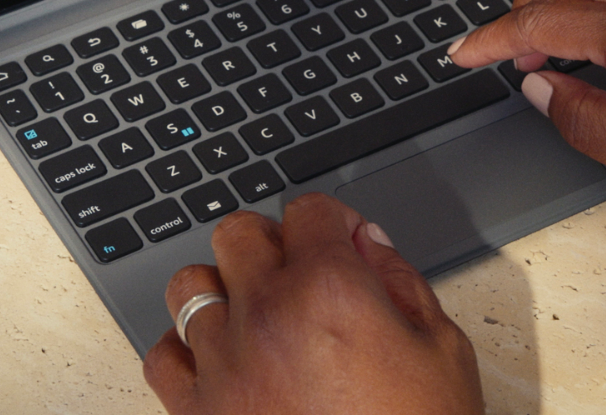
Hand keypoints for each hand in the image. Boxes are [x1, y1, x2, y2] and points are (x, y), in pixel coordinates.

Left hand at [143, 194, 483, 414]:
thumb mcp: (442, 350)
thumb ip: (400, 281)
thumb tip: (367, 243)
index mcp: (330, 290)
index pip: (308, 211)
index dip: (332, 220)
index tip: (341, 240)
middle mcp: (267, 316)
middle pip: (239, 233)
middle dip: (272, 242)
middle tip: (300, 272)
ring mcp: (224, 365)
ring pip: (190, 286)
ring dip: (222, 290)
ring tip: (254, 315)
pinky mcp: (197, 413)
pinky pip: (163, 357)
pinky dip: (187, 351)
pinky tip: (222, 362)